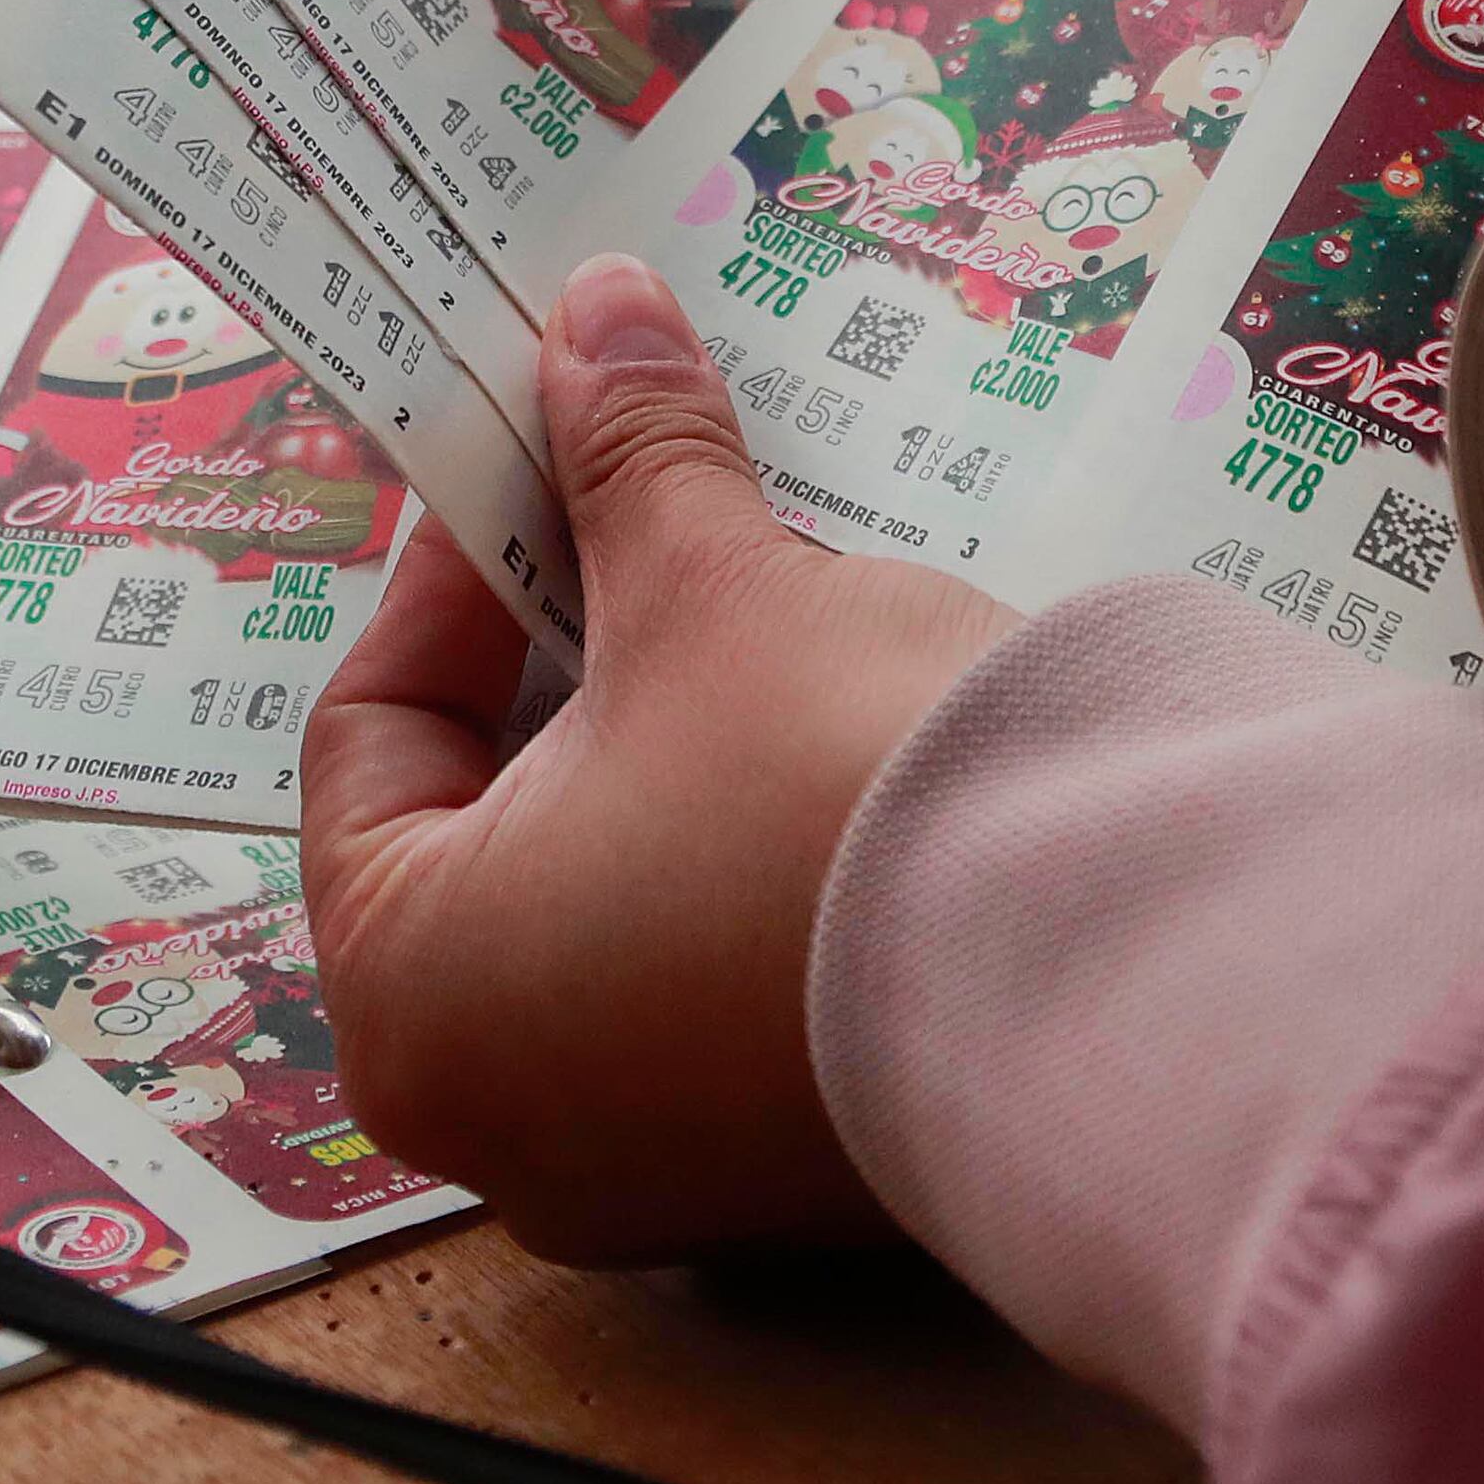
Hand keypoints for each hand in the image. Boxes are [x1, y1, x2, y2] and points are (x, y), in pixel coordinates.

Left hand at [302, 256, 1014, 1261]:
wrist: (1114, 971)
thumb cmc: (837, 796)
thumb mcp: (716, 590)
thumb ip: (634, 455)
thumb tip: (599, 318)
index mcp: (414, 996)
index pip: (370, 739)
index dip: (455, 571)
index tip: (538, 467)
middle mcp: (504, 1120)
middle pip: (492, 823)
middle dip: (576, 656)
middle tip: (644, 520)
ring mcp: (657, 1165)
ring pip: (618, 902)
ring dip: (674, 750)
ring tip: (757, 607)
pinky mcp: (795, 1166)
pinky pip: (729, 978)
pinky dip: (753, 858)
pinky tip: (834, 738)